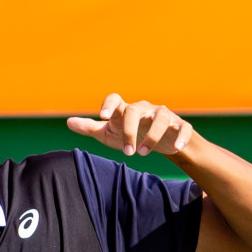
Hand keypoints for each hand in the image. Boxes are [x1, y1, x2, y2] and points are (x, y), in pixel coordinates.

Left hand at [67, 94, 193, 156]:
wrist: (163, 142)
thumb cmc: (132, 134)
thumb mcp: (110, 133)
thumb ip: (90, 128)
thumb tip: (68, 122)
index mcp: (126, 109)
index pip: (115, 99)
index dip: (108, 104)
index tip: (102, 116)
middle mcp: (145, 109)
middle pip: (134, 110)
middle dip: (129, 131)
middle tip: (127, 152)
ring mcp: (164, 116)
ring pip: (161, 118)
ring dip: (152, 136)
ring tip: (143, 153)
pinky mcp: (180, 126)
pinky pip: (183, 128)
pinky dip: (181, 137)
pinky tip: (176, 148)